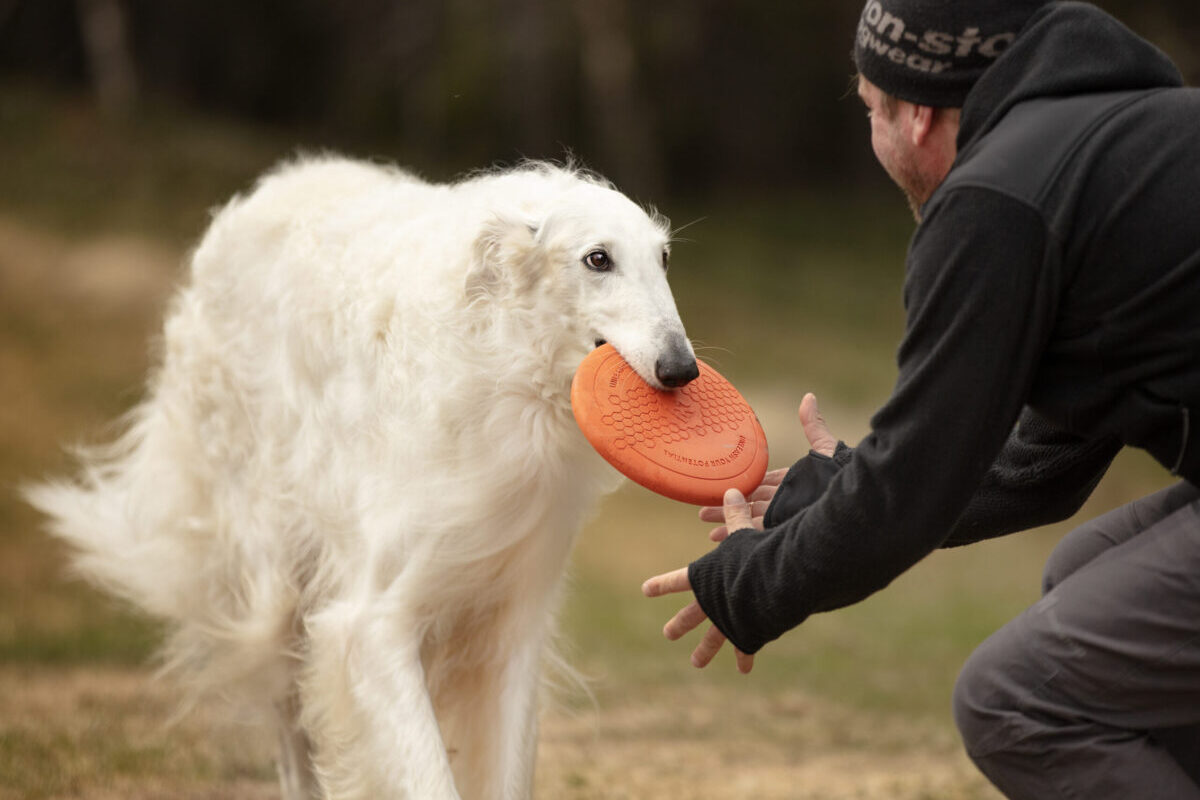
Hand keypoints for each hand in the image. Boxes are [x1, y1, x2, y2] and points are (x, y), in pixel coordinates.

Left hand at [642, 488, 756, 673]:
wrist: (774, 584)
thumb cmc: (756, 555)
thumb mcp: (745, 531)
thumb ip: (737, 514)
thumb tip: (731, 490)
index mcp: (705, 577)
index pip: (677, 579)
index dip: (662, 584)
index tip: (646, 591)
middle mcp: (712, 601)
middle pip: (692, 614)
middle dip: (680, 624)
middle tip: (668, 634)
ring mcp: (728, 618)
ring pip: (714, 637)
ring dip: (705, 650)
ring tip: (696, 663)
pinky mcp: (748, 630)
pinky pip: (745, 645)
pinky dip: (745, 655)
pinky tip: (744, 669)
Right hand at [698, 393, 837, 541]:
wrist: (854, 505)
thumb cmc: (843, 478)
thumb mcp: (825, 449)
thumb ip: (813, 426)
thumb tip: (808, 397)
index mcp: (793, 485)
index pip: (764, 484)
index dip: (743, 485)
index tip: (723, 487)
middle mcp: (787, 503)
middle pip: (750, 503)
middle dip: (726, 507)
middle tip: (703, 511)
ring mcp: (786, 519)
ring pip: (750, 520)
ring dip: (728, 523)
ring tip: (707, 527)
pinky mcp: (785, 533)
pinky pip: (758, 535)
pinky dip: (740, 537)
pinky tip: (725, 542)